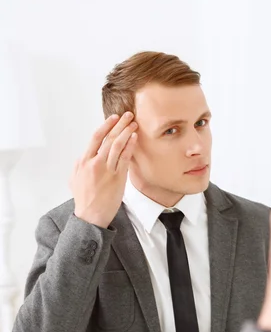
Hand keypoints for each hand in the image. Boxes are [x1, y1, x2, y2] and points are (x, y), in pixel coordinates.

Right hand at [70, 112, 137, 227]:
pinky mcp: (118, 178)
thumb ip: (79, 165)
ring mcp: (107, 170)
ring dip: (127, 132)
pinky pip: (125, 158)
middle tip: (128, 115)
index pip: (95, 138)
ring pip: (117, 146)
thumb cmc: (84, 198)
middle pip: (108, 138)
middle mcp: (95, 163)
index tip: (113, 117)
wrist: (91, 215)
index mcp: (84, 162)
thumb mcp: (75, 179)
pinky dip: (130, 146)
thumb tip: (83, 155)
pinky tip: (134, 138)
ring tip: (134, 124)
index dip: (106, 126)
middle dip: (119, 125)